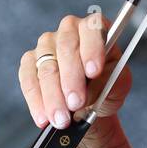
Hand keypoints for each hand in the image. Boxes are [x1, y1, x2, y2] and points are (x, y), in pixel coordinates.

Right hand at [18, 11, 131, 132]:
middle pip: (66, 48)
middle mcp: (68, 30)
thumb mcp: (118, 85)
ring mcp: (46, 45)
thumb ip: (109, 82)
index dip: (92, 49)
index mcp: (95, 28)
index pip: (92, 28)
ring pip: (46, 68)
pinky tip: (44, 118)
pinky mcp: (29, 62)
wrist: (88, 104)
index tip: (94, 72)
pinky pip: (28, 80)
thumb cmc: (105, 87)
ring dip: (53, 96)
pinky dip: (36, 102)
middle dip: (71, 79)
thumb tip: (89, 90)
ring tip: (62, 119)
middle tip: (76, 103)